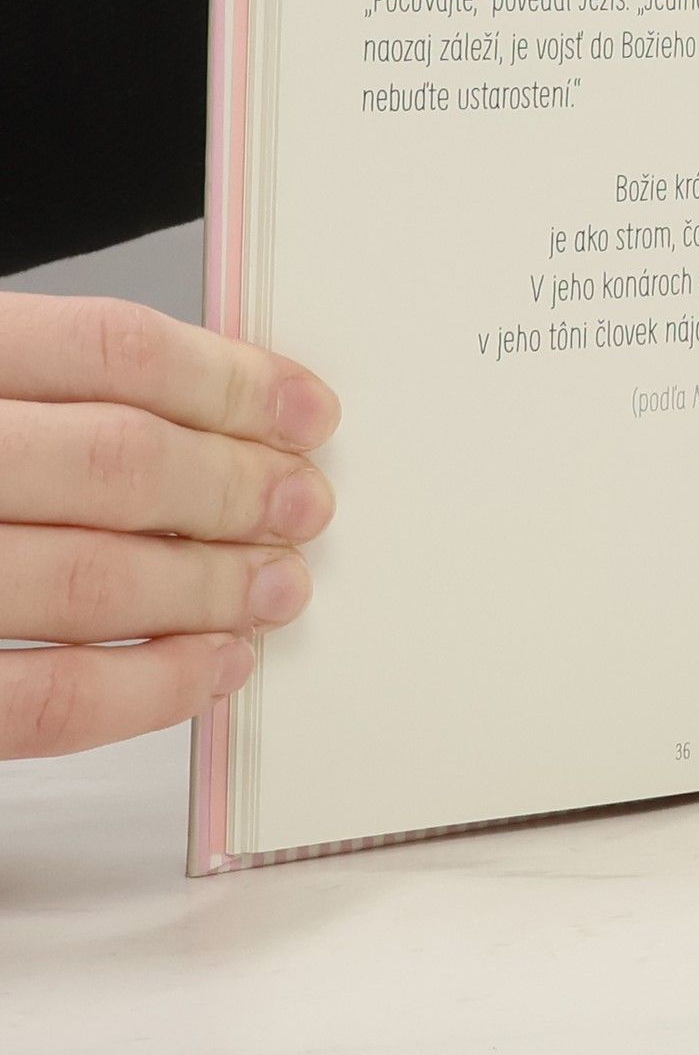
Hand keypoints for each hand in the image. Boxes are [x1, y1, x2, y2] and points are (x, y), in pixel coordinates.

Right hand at [0, 294, 337, 757]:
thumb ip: (37, 391)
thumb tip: (209, 411)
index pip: (109, 351)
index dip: (229, 380)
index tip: (303, 408)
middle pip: (117, 464)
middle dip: (237, 489)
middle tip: (304, 504)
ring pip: (90, 581)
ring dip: (212, 589)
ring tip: (277, 586)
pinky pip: (40, 704)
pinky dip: (148, 690)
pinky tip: (211, 668)